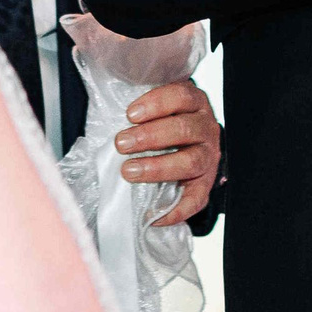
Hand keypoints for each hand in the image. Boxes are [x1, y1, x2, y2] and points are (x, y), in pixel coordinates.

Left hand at [117, 79, 221, 227]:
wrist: (188, 144)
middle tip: (121, 143)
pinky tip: (153, 216)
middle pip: (184, 129)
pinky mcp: (207, 183)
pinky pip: (197, 199)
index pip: (181, 96)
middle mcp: (206, 127)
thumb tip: (102, 111)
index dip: (156, 103)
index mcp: (194, 102)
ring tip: (129, 171)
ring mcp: (209, 156)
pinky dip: (176, 209)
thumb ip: (138, 109)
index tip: (129, 114)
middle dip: (150, 136)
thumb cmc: (162, 122)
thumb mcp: (155, 108)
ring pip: (191, 161)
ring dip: (158, 167)